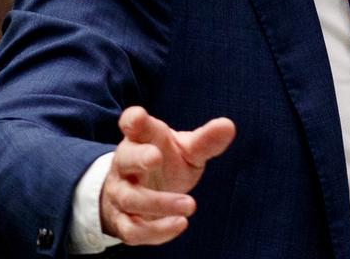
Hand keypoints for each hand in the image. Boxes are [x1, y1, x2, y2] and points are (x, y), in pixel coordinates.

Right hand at [99, 106, 235, 244]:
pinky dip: (156, 230)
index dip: (134, 120)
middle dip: (139, 157)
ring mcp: (120, 192)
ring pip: (131, 198)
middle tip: (155, 157)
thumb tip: (229, 126)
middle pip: (126, 158)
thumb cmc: (166, 163)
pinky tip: (180, 224)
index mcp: (141, 138)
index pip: (132, 123)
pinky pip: (132, 229)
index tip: (139, 117)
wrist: (141, 192)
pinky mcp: (122, 221)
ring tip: (190, 205)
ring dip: (160, 203)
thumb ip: (205, 140)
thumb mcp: (186, 149)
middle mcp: (125, 163)